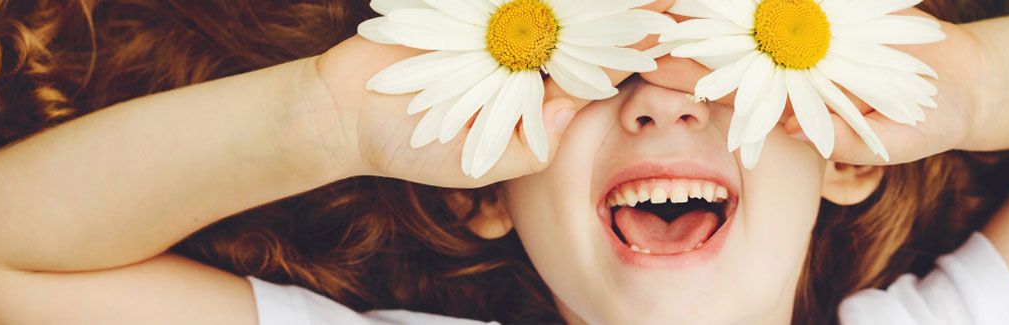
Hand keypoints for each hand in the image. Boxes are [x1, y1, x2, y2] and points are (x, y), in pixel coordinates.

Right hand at [305, 1, 672, 187]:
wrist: (345, 110)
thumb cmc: (412, 147)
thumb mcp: (478, 162)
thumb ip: (530, 142)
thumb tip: (576, 106)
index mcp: (533, 98)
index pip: (592, 72)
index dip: (629, 52)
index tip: (663, 33)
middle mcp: (522, 61)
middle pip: (585, 32)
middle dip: (625, 16)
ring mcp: (496, 32)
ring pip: (554, 8)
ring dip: (593, 1)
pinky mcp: (467, 10)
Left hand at [643, 9, 991, 164]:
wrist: (964, 81)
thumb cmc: (925, 125)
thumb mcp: (889, 142)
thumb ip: (842, 140)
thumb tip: (786, 130)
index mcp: (792, 103)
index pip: (730, 91)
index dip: (691, 78)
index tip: (653, 68)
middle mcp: (794, 66)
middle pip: (730, 49)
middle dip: (687, 38)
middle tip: (646, 26)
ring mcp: (812, 34)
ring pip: (755, 16)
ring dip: (715, 8)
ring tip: (672, 2)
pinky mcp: (835, 10)